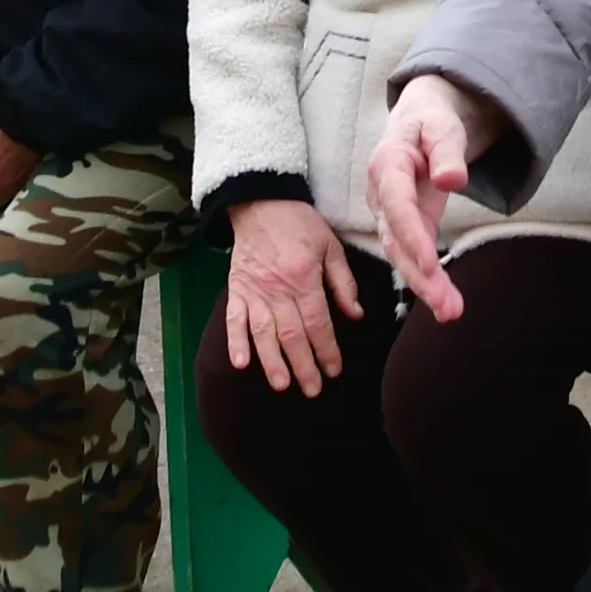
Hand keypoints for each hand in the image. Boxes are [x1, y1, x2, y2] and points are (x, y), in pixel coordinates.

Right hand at [222, 197, 362, 393]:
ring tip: (282, 385)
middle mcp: (278, 288)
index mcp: (305, 278)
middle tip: (313, 390)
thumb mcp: (331, 246)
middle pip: (292, 335)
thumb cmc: (301, 224)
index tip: (334, 370)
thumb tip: (356, 315)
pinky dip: (235, 342)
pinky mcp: (236, 289)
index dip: (326, 350)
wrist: (261, 201)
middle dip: (303, 366)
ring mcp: (254, 290)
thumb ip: (344, 283)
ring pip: (263, 333)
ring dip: (272, 361)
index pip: (318, 323)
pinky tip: (241, 364)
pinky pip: (234, 319)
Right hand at [364, 76, 507, 323]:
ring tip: (451, 312)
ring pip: (402, 256)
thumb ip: (447, 152)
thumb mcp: (443, 126)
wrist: (420, 120)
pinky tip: (447, 304)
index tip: (431, 264)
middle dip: (419, 275)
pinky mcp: (407, 227)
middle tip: (444, 304)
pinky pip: (414, 257)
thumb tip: (452, 180)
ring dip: (425, 286)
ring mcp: (391, 214)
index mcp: (387, 165)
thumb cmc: (432, 120)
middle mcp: (382, 195)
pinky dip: (430, 281)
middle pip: (396, 240)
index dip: (411, 235)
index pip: (396, 205)